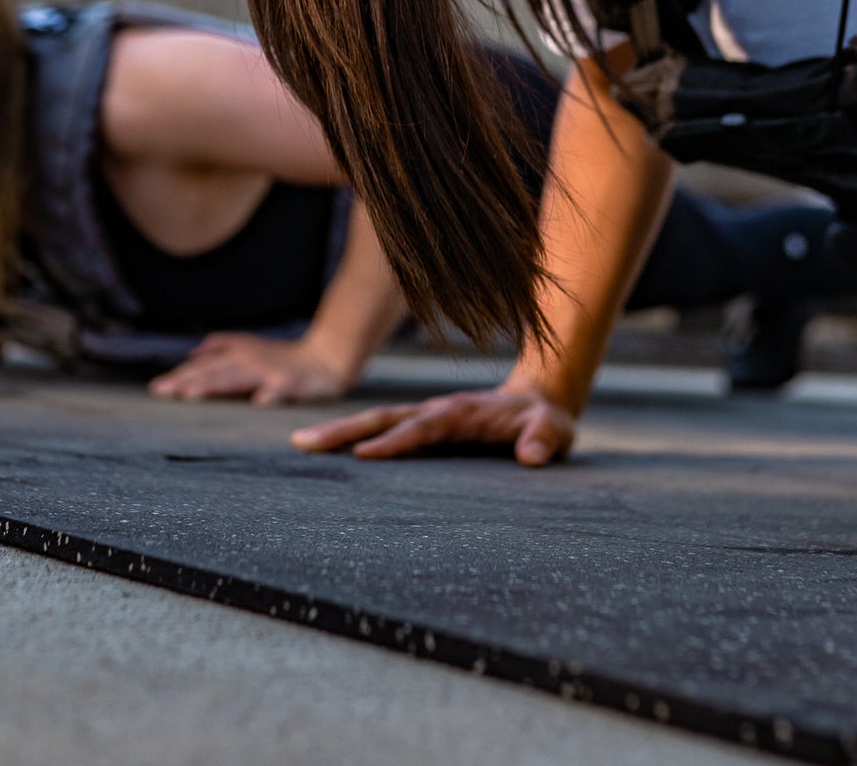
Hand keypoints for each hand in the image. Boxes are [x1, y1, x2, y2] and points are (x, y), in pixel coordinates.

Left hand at [149, 332, 351, 404]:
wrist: (326, 359)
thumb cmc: (283, 359)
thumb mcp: (249, 348)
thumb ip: (222, 348)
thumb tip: (193, 352)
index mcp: (239, 354)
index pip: (205, 366)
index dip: (181, 375)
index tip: (156, 389)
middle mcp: (250, 360)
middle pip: (215, 371)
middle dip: (189, 381)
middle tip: (164, 391)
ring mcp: (271, 372)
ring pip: (239, 378)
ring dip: (215, 385)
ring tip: (192, 394)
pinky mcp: (293, 384)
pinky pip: (281, 390)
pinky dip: (271, 395)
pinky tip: (260, 403)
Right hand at [291, 388, 575, 466]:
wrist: (537, 401)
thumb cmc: (544, 420)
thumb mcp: (555, 429)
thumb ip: (544, 438)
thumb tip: (531, 456)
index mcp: (460, 413)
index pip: (422, 427)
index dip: (395, 441)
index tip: (364, 454)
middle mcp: (435, 412)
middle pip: (383, 418)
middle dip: (345, 430)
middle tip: (304, 444)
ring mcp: (425, 418)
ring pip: (375, 422)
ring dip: (340, 432)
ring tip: (301, 445)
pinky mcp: (422, 429)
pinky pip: (383, 433)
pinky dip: (354, 439)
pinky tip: (328, 455)